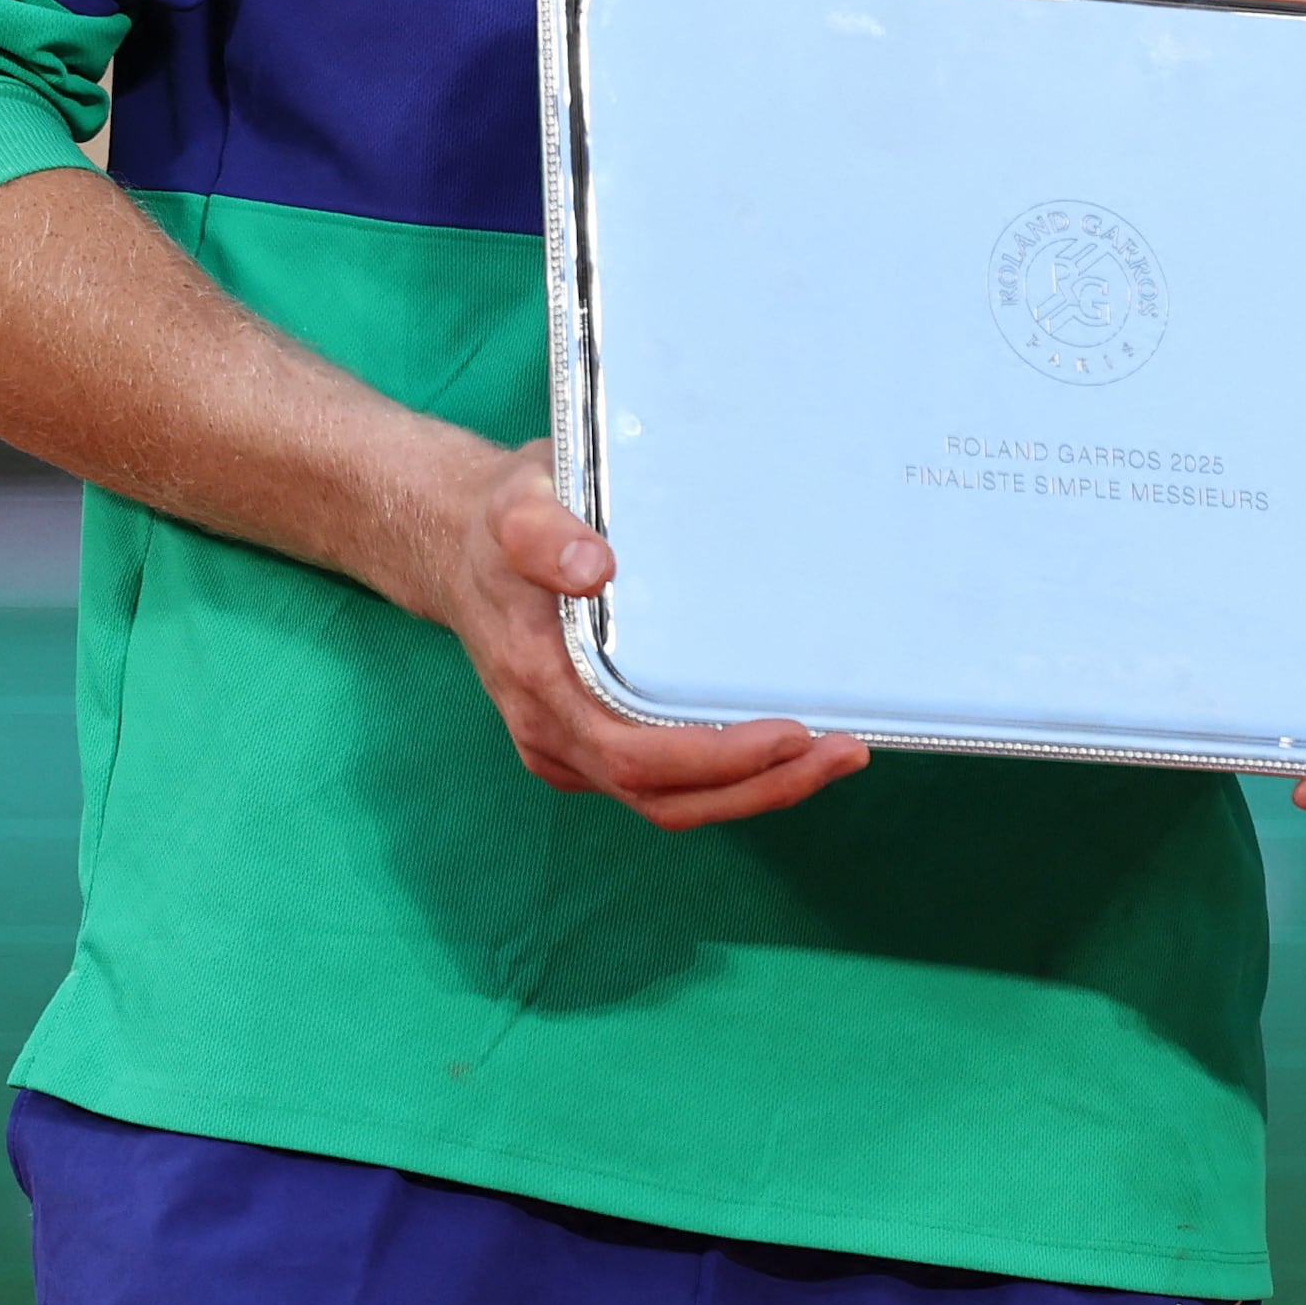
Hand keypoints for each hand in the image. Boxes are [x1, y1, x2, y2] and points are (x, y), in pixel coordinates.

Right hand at [400, 437, 869, 830]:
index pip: (633, 754)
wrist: (459, 546)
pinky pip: (660, 780)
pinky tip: (783, 747)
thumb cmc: (498, 526)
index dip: (714, 759)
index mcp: (540, 686)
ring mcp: (569, 745)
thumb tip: (594, 567)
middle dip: (760, 787)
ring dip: (755, 790)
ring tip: (836, 755)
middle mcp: (554, 734)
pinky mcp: (588, 739)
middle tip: (847, 753)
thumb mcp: (514, 506)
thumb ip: (543, 533)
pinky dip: (726, 777)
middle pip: (663, 795)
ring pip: (667, 799)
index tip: (789, 734)